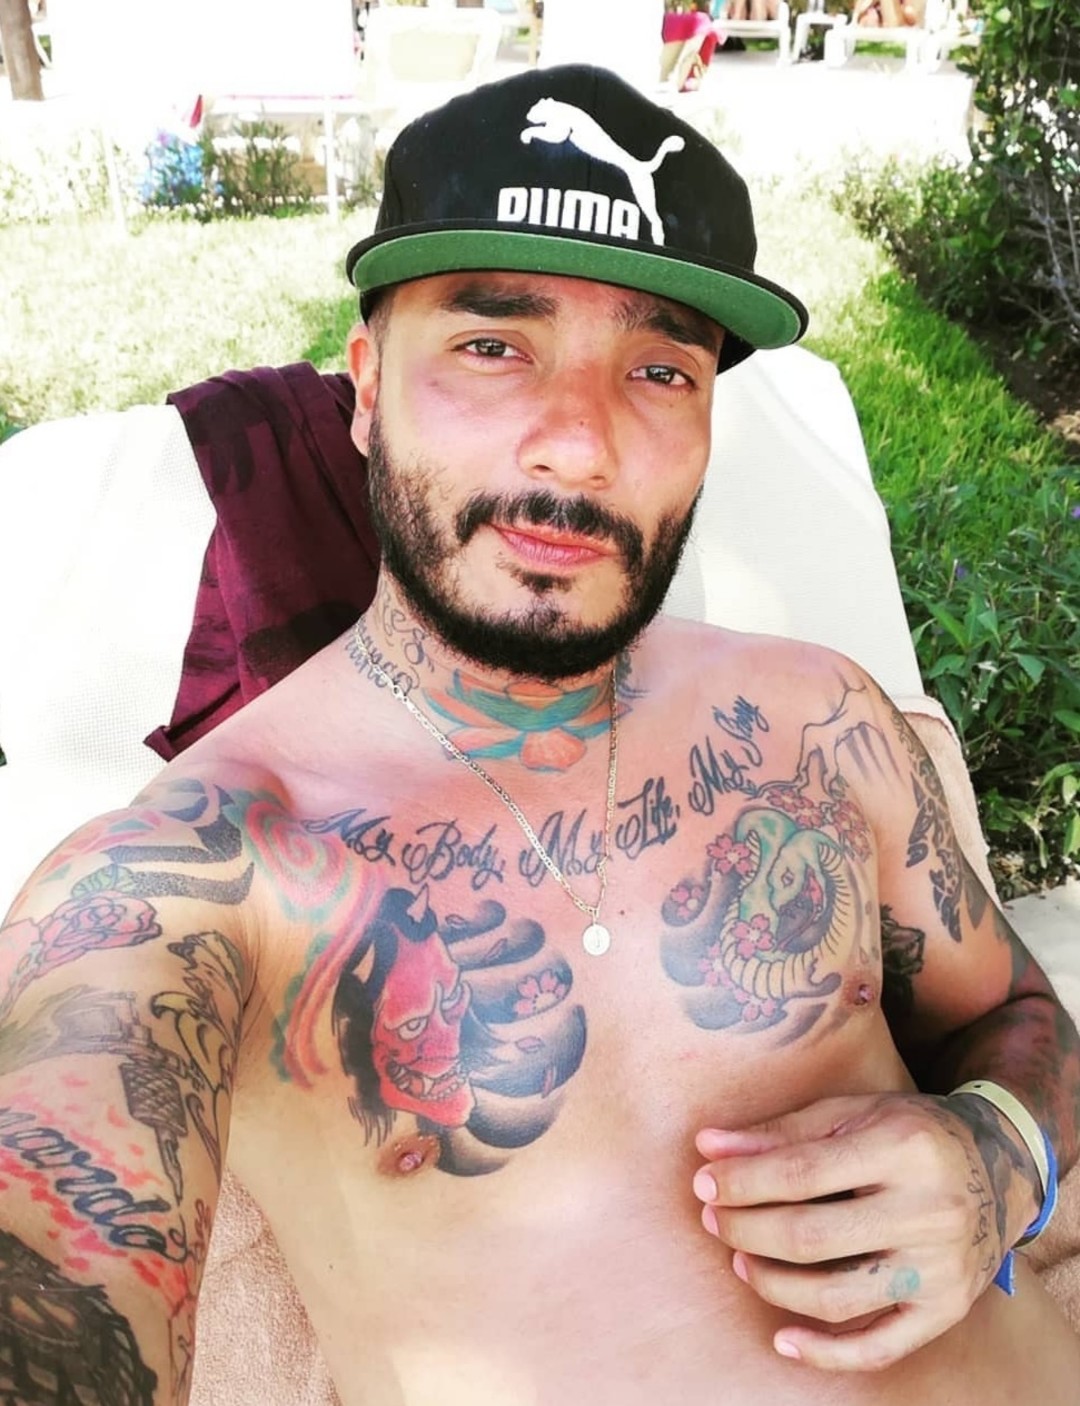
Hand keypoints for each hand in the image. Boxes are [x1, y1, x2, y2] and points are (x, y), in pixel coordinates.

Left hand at [692, 1092, 1028, 1371]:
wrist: (999, 1165)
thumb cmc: (909, 1131)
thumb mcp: (852, 1113)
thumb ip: (780, 1132)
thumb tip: (708, 1146)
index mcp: (903, 1147)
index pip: (801, 1174)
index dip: (743, 1183)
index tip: (704, 1183)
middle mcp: (929, 1211)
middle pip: (813, 1237)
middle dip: (747, 1231)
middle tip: (712, 1221)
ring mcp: (941, 1268)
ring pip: (837, 1296)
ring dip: (773, 1285)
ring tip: (740, 1261)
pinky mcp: (948, 1309)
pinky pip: (880, 1347)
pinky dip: (826, 1353)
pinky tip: (782, 1339)